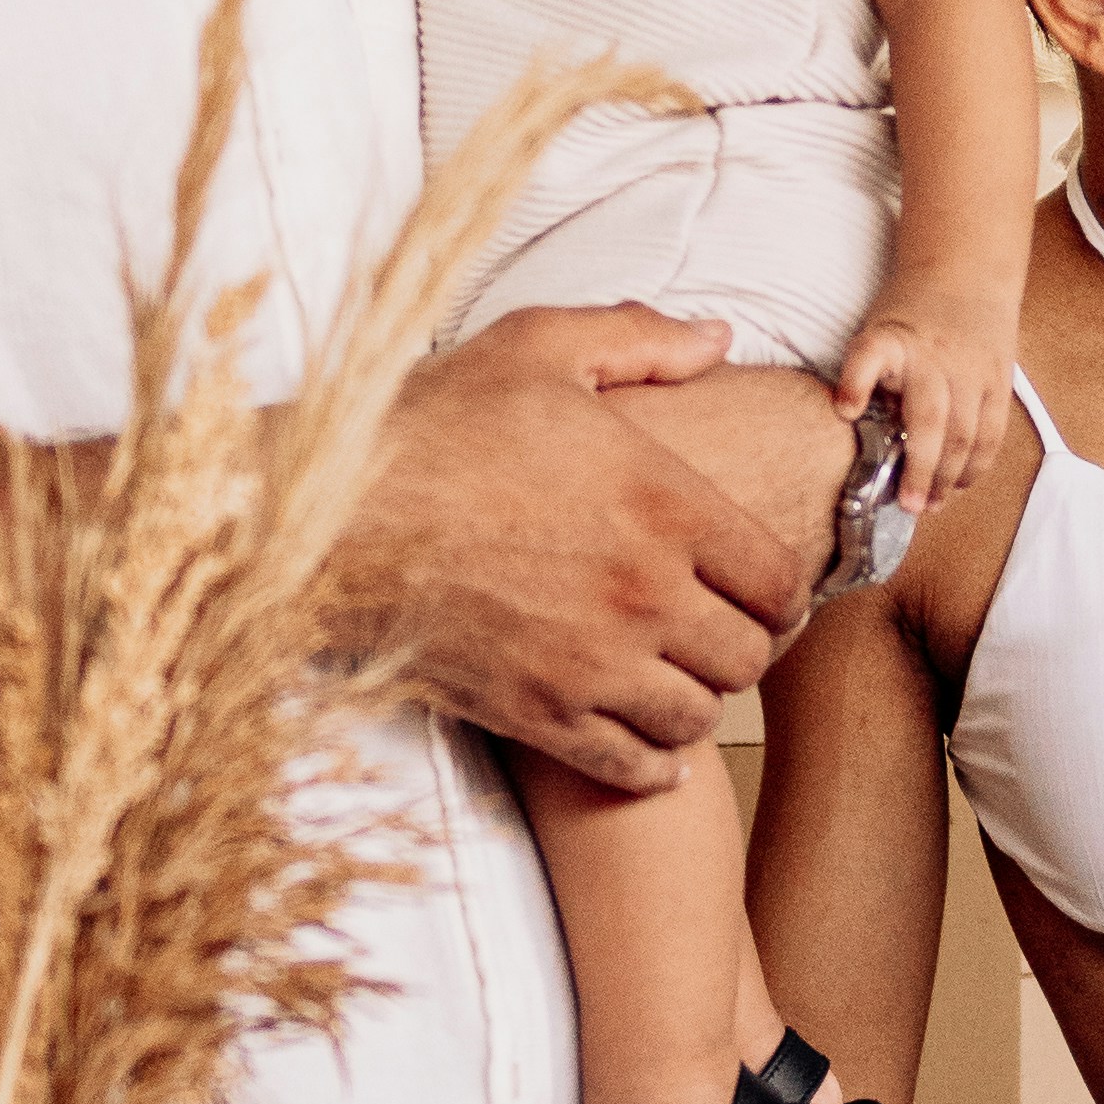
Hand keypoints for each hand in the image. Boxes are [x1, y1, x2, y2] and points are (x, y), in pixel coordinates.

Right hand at [340, 308, 802, 791]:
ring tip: (666, 674)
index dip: (776, 585)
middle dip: (738, 642)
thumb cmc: (428, 425)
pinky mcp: (536, 715)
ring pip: (697, 718)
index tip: (750, 583)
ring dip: (692, 699)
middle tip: (709, 627)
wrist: (324, 517)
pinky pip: (635, 768)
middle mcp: (643, 593)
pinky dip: (649, 760)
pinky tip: (634, 729)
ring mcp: (591, 663)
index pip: (778, 579)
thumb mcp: (536, 350)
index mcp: (663, 503)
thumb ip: (640, 339)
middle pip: (748, 656)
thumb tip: (720, 336)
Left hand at [837, 283, 1014, 515]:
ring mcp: (973, 370)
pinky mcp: (1000, 380)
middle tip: (909, 505)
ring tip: (934, 504)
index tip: (844, 412)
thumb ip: (864, 372)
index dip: (855, 382)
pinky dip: (979, 462)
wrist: (965, 272)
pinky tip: (963, 483)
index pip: (869, 358)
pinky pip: (993, 431)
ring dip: (951, 476)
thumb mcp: (875, 330)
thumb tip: (847, 418)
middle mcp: (937, 357)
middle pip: (931, 420)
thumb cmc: (910, 311)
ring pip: (967, 434)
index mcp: (895, 341)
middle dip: (921, 470)